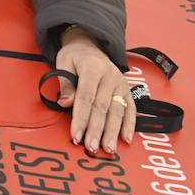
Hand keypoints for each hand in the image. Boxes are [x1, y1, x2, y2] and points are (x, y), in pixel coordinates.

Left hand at [54, 26, 133, 154]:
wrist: (90, 45)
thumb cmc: (75, 57)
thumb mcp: (64, 63)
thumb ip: (66, 84)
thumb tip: (65, 103)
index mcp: (93, 68)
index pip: (86, 97)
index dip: (81, 118)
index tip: (76, 135)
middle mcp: (110, 76)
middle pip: (103, 107)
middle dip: (96, 130)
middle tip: (91, 147)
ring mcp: (121, 84)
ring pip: (117, 111)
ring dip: (113, 132)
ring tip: (108, 149)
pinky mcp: (127, 90)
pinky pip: (130, 109)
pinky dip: (129, 125)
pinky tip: (126, 139)